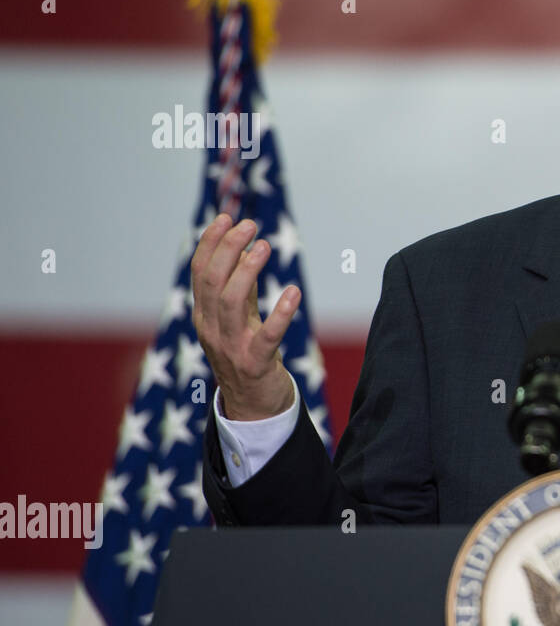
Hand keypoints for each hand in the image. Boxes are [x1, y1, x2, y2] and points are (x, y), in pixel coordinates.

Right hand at [190, 213, 297, 420]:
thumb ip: (242, 288)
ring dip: (247, 272)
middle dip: (227, 250)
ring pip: (231, 303)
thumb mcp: (240, 319)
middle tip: (249, 226)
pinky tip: (293, 292)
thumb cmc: (247, 354)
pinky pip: (267, 337)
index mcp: (204, 316)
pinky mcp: (255, 364)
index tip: (226, 218)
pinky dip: (280, 314)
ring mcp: (231, 348)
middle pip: (212, 283)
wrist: (253, 407)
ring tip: (264, 248)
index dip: (210, 244)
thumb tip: (248, 250)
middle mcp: (212, 330)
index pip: (199, 274)